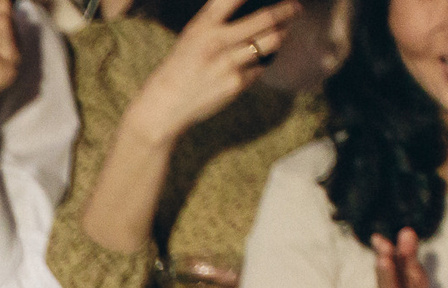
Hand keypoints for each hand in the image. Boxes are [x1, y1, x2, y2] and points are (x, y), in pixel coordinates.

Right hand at [120, 0, 300, 146]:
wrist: (163, 108)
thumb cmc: (179, 68)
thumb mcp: (191, 37)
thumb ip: (217, 22)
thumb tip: (256, 12)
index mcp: (201, 26)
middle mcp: (216, 42)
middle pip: (266, 18)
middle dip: (287, 10)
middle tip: (295, 7)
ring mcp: (228, 64)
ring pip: (272, 41)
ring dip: (282, 33)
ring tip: (283, 30)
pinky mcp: (236, 84)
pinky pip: (261, 66)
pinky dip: (263, 61)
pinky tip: (257, 61)